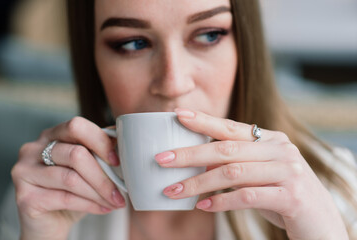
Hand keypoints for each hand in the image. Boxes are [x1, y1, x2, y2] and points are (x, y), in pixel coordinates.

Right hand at [11, 117, 124, 239]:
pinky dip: (90, 204)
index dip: (100, 141)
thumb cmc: (71, 191)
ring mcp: (24, 172)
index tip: (117, 160)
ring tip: (115, 201)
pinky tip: (103, 208)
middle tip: (120, 190)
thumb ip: (99, 152)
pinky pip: (65, 198)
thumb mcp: (87, 168)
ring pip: (71, 178)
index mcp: (51, 135)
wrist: (50, 224)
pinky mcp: (24, 197)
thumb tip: (123, 140)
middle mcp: (33, 149)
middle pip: (75, 154)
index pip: (76, 126)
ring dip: (99, 192)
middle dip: (103, 175)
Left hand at [155, 109, 347, 239]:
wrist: (321, 221)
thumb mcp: (260, 173)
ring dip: (198, 183)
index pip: (231, 127)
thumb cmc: (283, 194)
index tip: (178, 116)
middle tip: (161, 159)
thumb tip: (197, 164)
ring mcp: (287, 171)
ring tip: (172, 190)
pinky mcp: (291, 196)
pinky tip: (201, 206)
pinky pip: (247, 197)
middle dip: (190, 154)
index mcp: (271, 140)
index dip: (203, 121)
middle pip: (226, 149)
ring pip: (232, 173)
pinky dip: (221, 202)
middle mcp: (280, 150)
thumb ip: (236, 164)